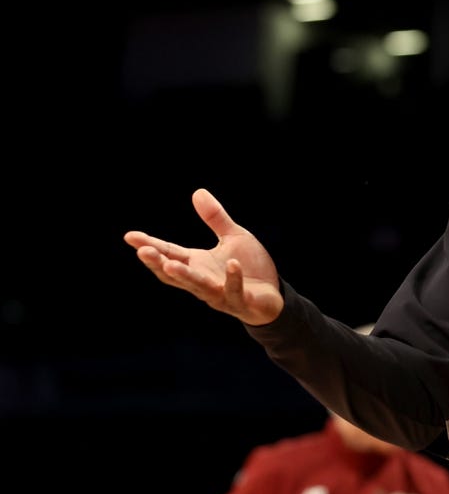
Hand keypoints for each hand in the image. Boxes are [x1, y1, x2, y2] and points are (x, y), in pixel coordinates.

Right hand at [123, 188, 283, 324]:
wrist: (273, 295)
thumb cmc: (250, 267)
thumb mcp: (233, 237)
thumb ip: (215, 218)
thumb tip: (197, 192)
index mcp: (198, 264)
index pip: (169, 254)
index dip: (150, 245)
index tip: (130, 236)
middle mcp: (203, 281)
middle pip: (175, 273)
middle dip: (158, 263)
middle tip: (142, 252)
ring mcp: (220, 293)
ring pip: (199, 287)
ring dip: (185, 276)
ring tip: (170, 265)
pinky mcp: (241, 301)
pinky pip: (234, 291)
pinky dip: (232, 278)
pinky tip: (232, 264)